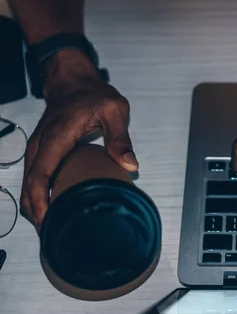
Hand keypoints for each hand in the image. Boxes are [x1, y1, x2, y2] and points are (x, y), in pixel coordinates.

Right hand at [20, 50, 137, 228]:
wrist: (72, 80)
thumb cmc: (92, 93)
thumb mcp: (115, 110)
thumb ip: (121, 138)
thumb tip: (130, 164)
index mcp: (56, 137)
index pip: (40, 176)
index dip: (41, 201)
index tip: (47, 221)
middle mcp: (41, 145)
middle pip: (29, 186)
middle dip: (36, 212)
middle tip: (53, 234)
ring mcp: (38, 148)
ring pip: (28, 184)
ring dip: (35, 206)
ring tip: (52, 228)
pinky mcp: (41, 151)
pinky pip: (34, 178)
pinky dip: (37, 195)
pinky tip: (50, 209)